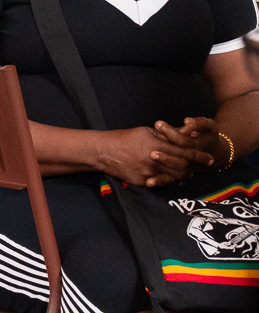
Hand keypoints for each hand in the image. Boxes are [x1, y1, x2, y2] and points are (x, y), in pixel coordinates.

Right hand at [99, 120, 218, 186]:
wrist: (103, 152)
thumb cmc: (125, 138)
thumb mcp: (148, 131)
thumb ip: (170, 133)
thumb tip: (190, 129)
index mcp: (157, 146)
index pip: (186, 153)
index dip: (200, 156)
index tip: (210, 159)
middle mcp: (154, 162)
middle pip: (183, 168)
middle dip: (195, 168)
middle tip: (202, 167)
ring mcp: (148, 174)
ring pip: (175, 178)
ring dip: (184, 175)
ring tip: (189, 172)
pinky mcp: (142, 183)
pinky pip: (162, 183)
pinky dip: (170, 180)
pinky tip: (173, 177)